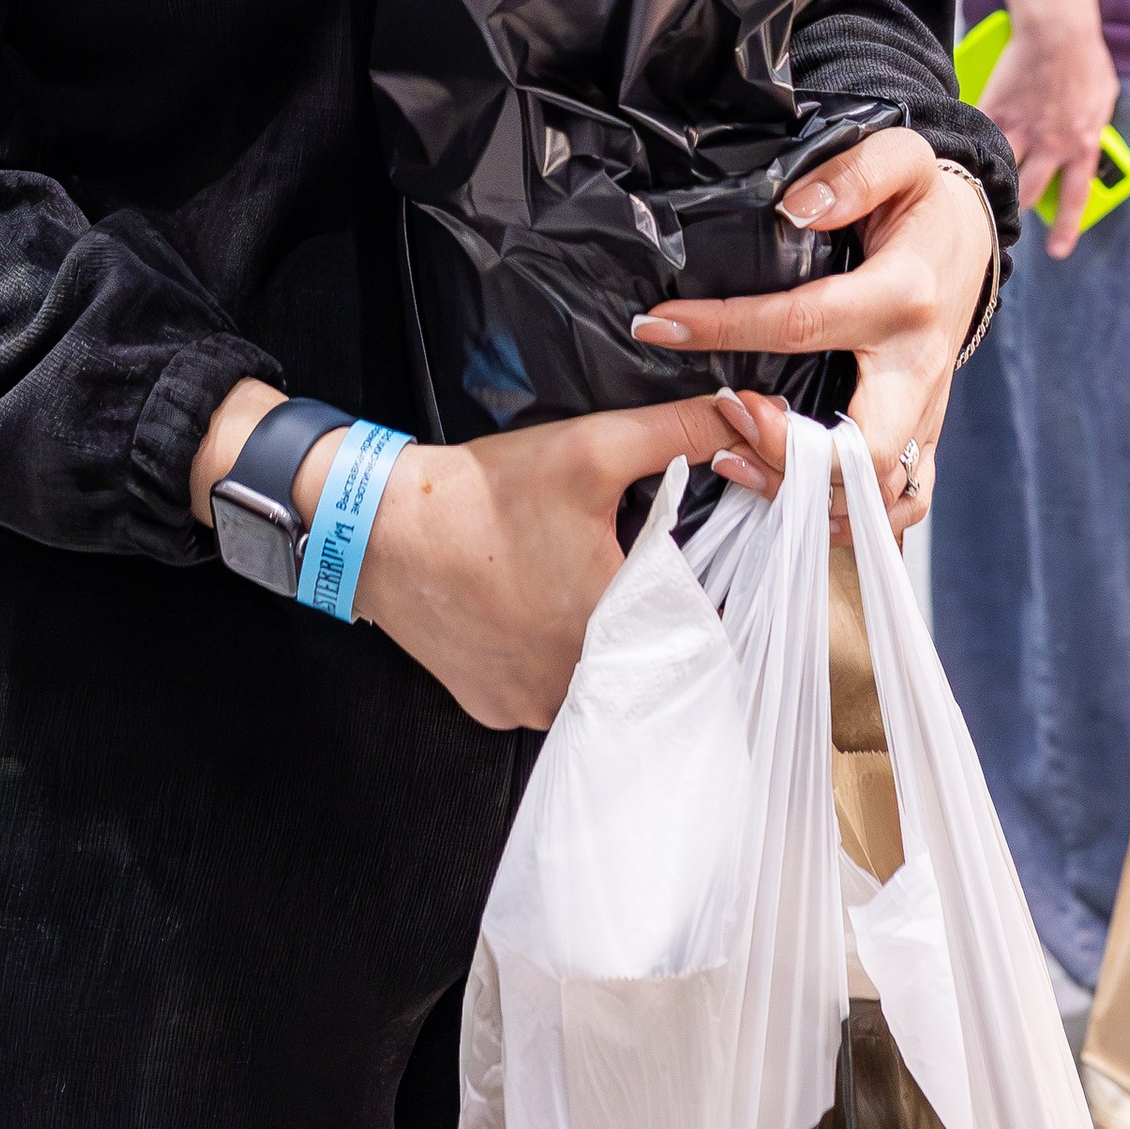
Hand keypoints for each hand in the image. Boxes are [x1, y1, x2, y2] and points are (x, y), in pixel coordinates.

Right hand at [347, 400, 752, 730]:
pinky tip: (527, 614)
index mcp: (617, 625)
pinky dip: (547, 659)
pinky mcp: (497, 710)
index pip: (694, 626)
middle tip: (610, 568)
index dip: (693, 591)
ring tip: (563, 587)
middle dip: (643, 614)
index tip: (677, 564)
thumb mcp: (588, 450)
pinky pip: (548, 694)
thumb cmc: (482, 495)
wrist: (379, 531)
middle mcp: (580, 685)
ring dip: (597, 642)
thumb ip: (676, 434)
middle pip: (644, 656)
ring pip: (598, 681)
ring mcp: (535, 708)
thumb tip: (750, 418)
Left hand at [626, 130, 1001, 545]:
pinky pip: (898, 506)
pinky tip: (779, 490)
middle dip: (784, 452)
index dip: (725, 328)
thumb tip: (795, 209)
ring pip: (879, 495)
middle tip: (724, 419)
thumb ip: (852, 172)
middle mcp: (918, 368)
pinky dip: (843, 519)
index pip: (803, 323)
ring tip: (732, 459)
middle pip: (862, 449)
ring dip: (804, 494)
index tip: (658, 325)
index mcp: (902, 296)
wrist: (971, 238)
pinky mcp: (924, 438)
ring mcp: (926, 413)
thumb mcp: (900, 158)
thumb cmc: (921, 200)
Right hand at [978, 0, 1116, 256]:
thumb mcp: (1104, 102)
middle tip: (1007, 221)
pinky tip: (957, 161)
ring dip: (991, 184)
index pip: (1073, 199)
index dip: (1065, 229)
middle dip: (1017, 210)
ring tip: (978, 197)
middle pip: (1028, 192)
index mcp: (1083, 145)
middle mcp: (1051, 143)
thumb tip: (1087, 149)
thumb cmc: (1086, 61)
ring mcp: (1021, 127)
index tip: (1056, 250)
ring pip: (1000, 171)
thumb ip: (1093, 129)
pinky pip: (979, 136)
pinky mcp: (996, 109)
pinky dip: (969, 149)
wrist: (1058, 29)